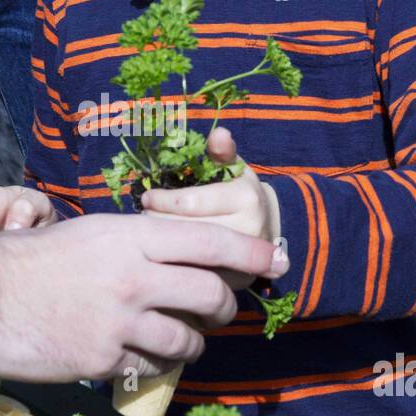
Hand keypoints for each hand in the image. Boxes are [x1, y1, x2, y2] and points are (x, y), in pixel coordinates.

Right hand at [0, 212, 278, 382]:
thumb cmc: (25, 259)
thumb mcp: (86, 235)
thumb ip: (131, 245)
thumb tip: (172, 260)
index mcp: (130, 235)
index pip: (210, 241)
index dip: (250, 254)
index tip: (275, 263)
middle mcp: (134, 276)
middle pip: (212, 294)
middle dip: (226, 307)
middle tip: (219, 312)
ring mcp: (120, 321)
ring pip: (188, 340)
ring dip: (190, 344)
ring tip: (174, 341)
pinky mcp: (103, 360)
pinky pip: (149, 367)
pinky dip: (148, 365)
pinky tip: (130, 357)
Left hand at [141, 127, 289, 289]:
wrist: (270, 230)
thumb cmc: (240, 193)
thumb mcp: (234, 168)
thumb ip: (222, 152)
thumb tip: (219, 133)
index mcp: (245, 199)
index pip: (189, 203)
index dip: (161, 199)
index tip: (146, 196)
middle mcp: (246, 232)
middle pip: (185, 229)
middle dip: (158, 219)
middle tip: (144, 213)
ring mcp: (242, 260)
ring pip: (187, 254)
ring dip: (163, 240)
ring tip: (152, 228)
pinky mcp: (233, 282)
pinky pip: (193, 274)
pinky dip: (173, 262)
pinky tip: (164, 251)